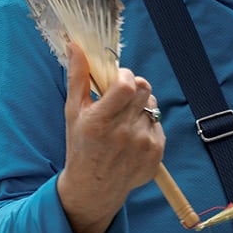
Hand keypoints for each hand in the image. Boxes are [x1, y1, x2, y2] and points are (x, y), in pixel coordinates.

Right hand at [57, 42, 164, 232]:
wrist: (95, 187)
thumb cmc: (81, 145)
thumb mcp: (74, 111)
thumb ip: (77, 76)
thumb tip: (75, 45)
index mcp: (100, 121)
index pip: (126, 84)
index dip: (124, 76)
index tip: (116, 80)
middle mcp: (124, 133)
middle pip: (143, 89)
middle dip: (132, 86)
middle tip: (120, 96)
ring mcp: (143, 144)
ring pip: (152, 104)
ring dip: (139, 105)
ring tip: (124, 119)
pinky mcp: (156, 153)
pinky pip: (158, 122)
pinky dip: (146, 123)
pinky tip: (131, 135)